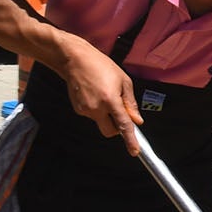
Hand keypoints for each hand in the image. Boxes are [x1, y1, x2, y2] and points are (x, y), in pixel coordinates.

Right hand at [62, 39, 140, 153]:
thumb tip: (137, 120)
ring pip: (101, 122)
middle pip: (109, 131)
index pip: (123, 125)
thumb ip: (130, 103)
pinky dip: (97, 110)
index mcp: (110, 100)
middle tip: (119, 112)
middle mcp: (96, 108)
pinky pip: (92, 116)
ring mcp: (85, 110)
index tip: (134, 151)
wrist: (75, 60)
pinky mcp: (78, 109)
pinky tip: (94, 94)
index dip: (130, 140)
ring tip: (104, 94)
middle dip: (116, 128)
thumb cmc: (101, 66)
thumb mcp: (123, 80)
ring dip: (106, 115)